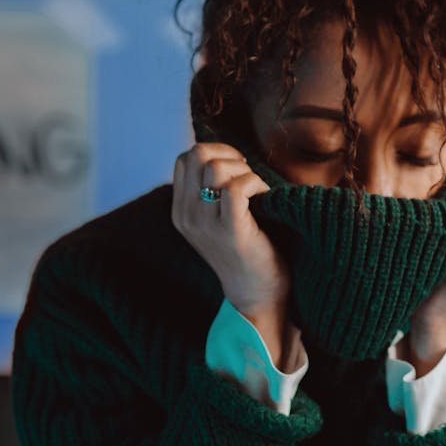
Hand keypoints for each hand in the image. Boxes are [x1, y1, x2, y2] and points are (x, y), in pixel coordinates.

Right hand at [171, 142, 295, 370]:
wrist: (255, 293)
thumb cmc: (246, 249)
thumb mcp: (216, 218)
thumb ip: (210, 190)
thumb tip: (225, 153)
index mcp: (180, 210)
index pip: (185, 158)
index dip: (214, 152)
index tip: (236, 169)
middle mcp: (186, 216)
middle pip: (197, 155)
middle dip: (229, 156)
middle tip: (247, 176)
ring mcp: (205, 224)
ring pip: (215, 168)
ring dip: (244, 171)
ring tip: (257, 191)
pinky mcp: (229, 232)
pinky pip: (236, 187)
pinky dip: (254, 183)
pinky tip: (264, 197)